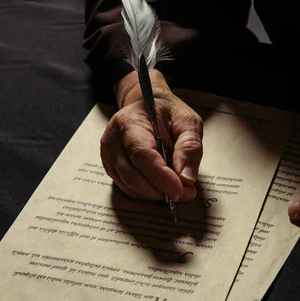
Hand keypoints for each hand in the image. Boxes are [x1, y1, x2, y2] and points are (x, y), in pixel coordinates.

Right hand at [101, 70, 202, 200]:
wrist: (147, 106)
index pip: (142, 155)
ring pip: (130, 187)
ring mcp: (109, 155)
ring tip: (178, 187)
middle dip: (161, 190)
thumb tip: (187, 178)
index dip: (161, 177)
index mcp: (129, 122)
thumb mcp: (187, 122)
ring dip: (156, 194)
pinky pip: (128, 188)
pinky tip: (163, 185)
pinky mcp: (112, 167)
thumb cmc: (167, 113)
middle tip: (187, 192)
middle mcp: (113, 140)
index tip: (181, 190)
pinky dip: (148, 193)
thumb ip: (190, 147)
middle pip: (133, 177)